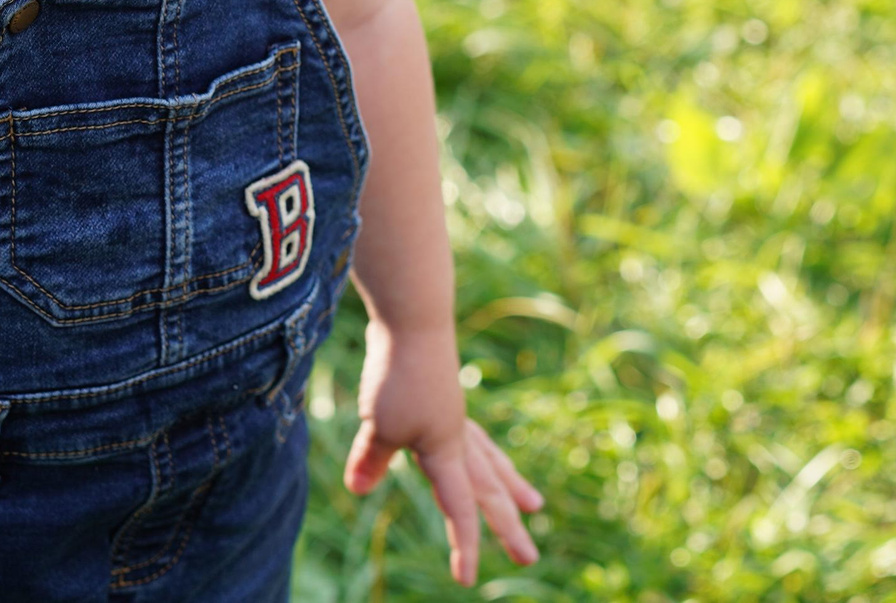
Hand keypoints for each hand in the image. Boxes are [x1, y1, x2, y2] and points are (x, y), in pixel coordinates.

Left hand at [345, 323, 543, 584]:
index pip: (459, 506)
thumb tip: (361, 488)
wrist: (413, 318)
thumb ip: (373, 457)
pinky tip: (483, 457)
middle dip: (508, 524)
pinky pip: (475, 439)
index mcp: (446, 450)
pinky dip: (485, 455)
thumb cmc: (398, 372)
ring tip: (535, 504)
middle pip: (489, 489)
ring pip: (490, 462)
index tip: (467, 580)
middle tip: (530, 556)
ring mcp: (456, 417)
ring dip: (511, 486)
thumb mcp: (379, 423)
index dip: (464, 544)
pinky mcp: (446, 399)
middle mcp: (458, 438)